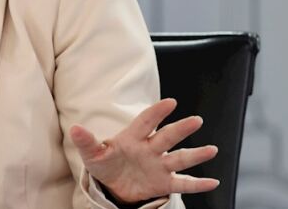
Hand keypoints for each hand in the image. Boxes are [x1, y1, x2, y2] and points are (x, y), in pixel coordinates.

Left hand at [69, 98, 219, 204]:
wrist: (113, 185)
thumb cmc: (104, 164)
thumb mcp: (92, 154)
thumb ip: (86, 141)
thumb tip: (74, 128)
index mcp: (132, 138)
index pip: (145, 122)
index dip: (157, 112)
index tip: (170, 102)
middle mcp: (150, 149)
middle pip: (167, 137)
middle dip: (180, 129)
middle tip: (196, 120)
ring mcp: (159, 166)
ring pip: (180, 158)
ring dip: (196, 154)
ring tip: (212, 149)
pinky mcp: (164, 182)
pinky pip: (183, 184)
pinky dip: (198, 184)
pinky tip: (213, 182)